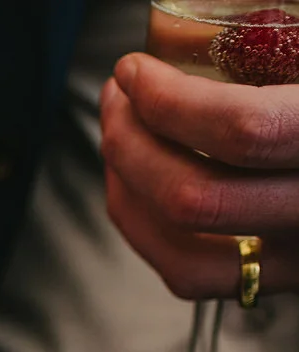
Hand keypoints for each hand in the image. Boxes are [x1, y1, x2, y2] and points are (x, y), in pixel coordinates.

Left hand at [100, 52, 298, 299]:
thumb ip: (287, 32)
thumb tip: (246, 11)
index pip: (244, 131)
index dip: (169, 100)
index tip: (137, 69)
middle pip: (196, 198)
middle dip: (131, 144)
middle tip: (119, 99)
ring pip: (184, 253)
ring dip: (127, 194)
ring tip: (119, 137)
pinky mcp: (289, 277)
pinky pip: (197, 276)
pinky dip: (147, 233)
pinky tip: (137, 187)